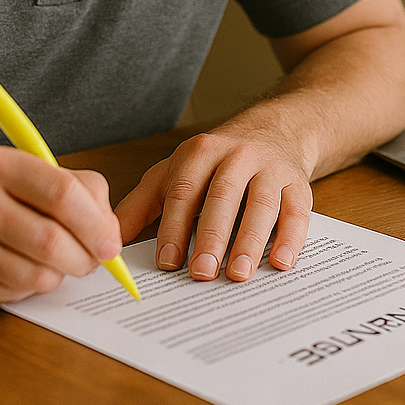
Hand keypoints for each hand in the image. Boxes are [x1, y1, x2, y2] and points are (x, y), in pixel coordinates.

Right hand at [0, 143, 122, 312]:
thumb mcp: (8, 170)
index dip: (96, 223)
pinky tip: (14, 271)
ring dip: (55, 276)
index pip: (62, 193)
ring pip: (35, 275)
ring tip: (50, 265)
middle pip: (53, 241)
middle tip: (90, 261)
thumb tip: (109, 228)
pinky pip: (11, 295)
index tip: (110, 241)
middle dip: (84, 258)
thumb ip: (65, 186)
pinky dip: (25, 288)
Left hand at [115, 121, 312, 282]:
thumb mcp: (173, 173)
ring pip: (261, 204)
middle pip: (223, 196)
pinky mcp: (297, 183)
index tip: (169, 261)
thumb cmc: (215, 162)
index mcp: (199, 152)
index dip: (175, 227)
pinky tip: (281, 262)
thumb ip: (140, 207)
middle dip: (212, 236)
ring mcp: (270, 168)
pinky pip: (297, 211)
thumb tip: (107, 242)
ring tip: (240, 273)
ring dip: (250, 241)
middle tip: (203, 273)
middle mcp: (236, 155)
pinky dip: (291, 237)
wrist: (273, 131)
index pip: (184, 191)